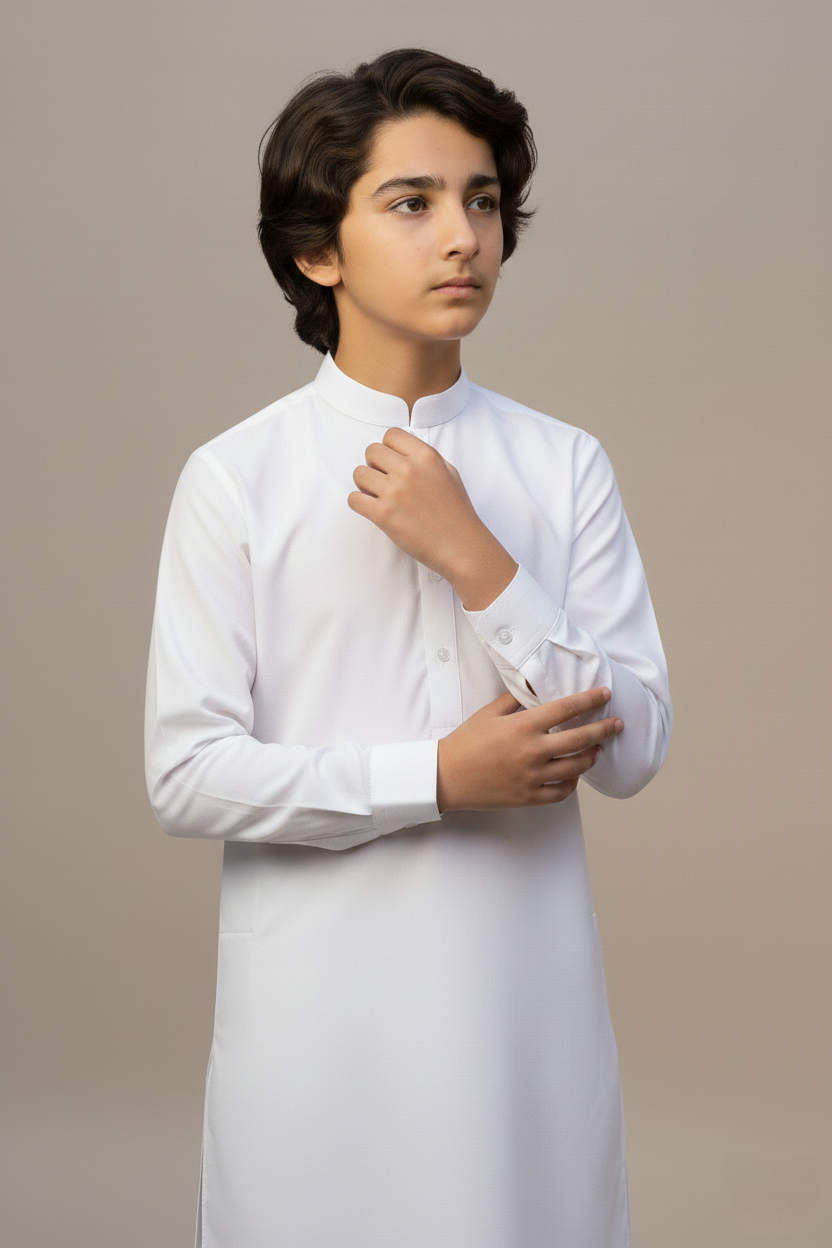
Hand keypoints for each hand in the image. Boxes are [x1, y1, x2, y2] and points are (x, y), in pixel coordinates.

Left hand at [348, 427, 517, 609]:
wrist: (461, 546)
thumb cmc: (457, 513)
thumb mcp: (449, 474)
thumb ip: (426, 459)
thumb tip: (404, 452)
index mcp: (426, 456)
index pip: (391, 435)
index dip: (388, 449)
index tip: (391, 463)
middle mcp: (409, 470)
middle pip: (371, 451)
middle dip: (374, 465)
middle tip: (383, 481)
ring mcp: (395, 492)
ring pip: (358, 473)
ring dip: (364, 485)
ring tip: (378, 496)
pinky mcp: (383, 514)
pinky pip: (354, 499)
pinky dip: (359, 503)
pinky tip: (371, 509)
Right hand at [436, 687, 623, 811]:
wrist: (446, 776)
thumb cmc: (465, 742)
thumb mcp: (489, 713)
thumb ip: (515, 698)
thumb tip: (536, 684)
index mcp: (523, 726)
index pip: (566, 709)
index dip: (589, 700)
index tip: (605, 695)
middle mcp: (532, 751)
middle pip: (580, 739)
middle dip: (603, 729)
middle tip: (617, 724)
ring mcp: (531, 776)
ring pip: (575, 767)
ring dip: (592, 756)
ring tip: (598, 749)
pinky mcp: (527, 797)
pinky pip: (560, 792)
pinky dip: (572, 783)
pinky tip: (575, 774)